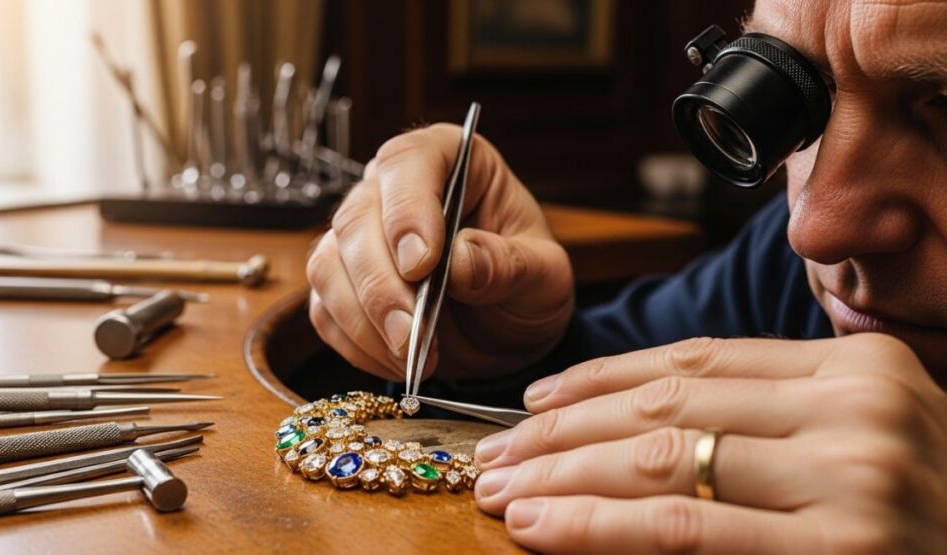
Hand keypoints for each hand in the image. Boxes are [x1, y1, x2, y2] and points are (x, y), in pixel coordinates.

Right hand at [306, 124, 574, 381]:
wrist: (509, 328)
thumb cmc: (528, 284)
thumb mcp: (544, 275)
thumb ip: (507, 264)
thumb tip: (459, 260)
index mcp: (449, 159)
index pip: (408, 162)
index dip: (406, 210)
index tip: (422, 264)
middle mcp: (392, 188)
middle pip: (356, 217)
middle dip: (380, 285)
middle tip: (412, 335)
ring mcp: (360, 235)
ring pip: (328, 264)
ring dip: (363, 320)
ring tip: (411, 357)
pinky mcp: (341, 283)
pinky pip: (324, 310)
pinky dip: (354, 344)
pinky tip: (396, 362)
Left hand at [472, 333, 946, 553]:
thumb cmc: (920, 514)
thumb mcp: (859, 437)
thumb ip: (769, 417)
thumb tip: (630, 415)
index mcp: (859, 366)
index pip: (700, 358)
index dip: (602, 376)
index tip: (538, 399)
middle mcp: (858, 408)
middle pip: (669, 403)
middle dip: (566, 428)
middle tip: (500, 449)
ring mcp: (853, 479)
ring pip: (663, 460)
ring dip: (564, 473)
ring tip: (504, 487)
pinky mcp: (838, 554)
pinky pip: (681, 530)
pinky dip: (597, 525)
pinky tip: (543, 524)